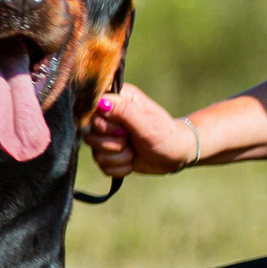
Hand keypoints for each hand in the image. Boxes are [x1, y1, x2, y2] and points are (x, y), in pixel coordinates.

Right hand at [83, 83, 197, 176]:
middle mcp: (107, 116)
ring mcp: (106, 135)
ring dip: (119, 157)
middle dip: (113, 144)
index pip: (91, 110)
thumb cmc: (166, 135)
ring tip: (134, 151)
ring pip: (94, 153)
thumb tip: (100, 102)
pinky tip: (132, 161)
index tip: (122, 129)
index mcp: (116, 100)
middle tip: (131, 140)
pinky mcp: (107, 153)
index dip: (103, 125)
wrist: (176, 155)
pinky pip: (101, 165)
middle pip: (90, 134)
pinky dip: (119, 167)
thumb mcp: (147, 123)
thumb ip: (124, 111)